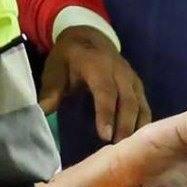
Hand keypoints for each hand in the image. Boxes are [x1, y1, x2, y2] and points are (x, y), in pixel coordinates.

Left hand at [40, 26, 150, 142]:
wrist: (88, 36)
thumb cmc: (68, 57)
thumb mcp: (55, 70)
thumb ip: (51, 92)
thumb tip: (42, 113)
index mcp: (97, 65)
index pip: (105, 91)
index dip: (106, 113)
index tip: (105, 136)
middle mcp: (119, 71)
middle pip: (127, 100)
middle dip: (125, 126)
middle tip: (119, 150)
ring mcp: (131, 78)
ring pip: (139, 104)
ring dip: (136, 127)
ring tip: (129, 149)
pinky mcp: (137, 85)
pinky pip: (144, 105)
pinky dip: (143, 123)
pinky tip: (137, 140)